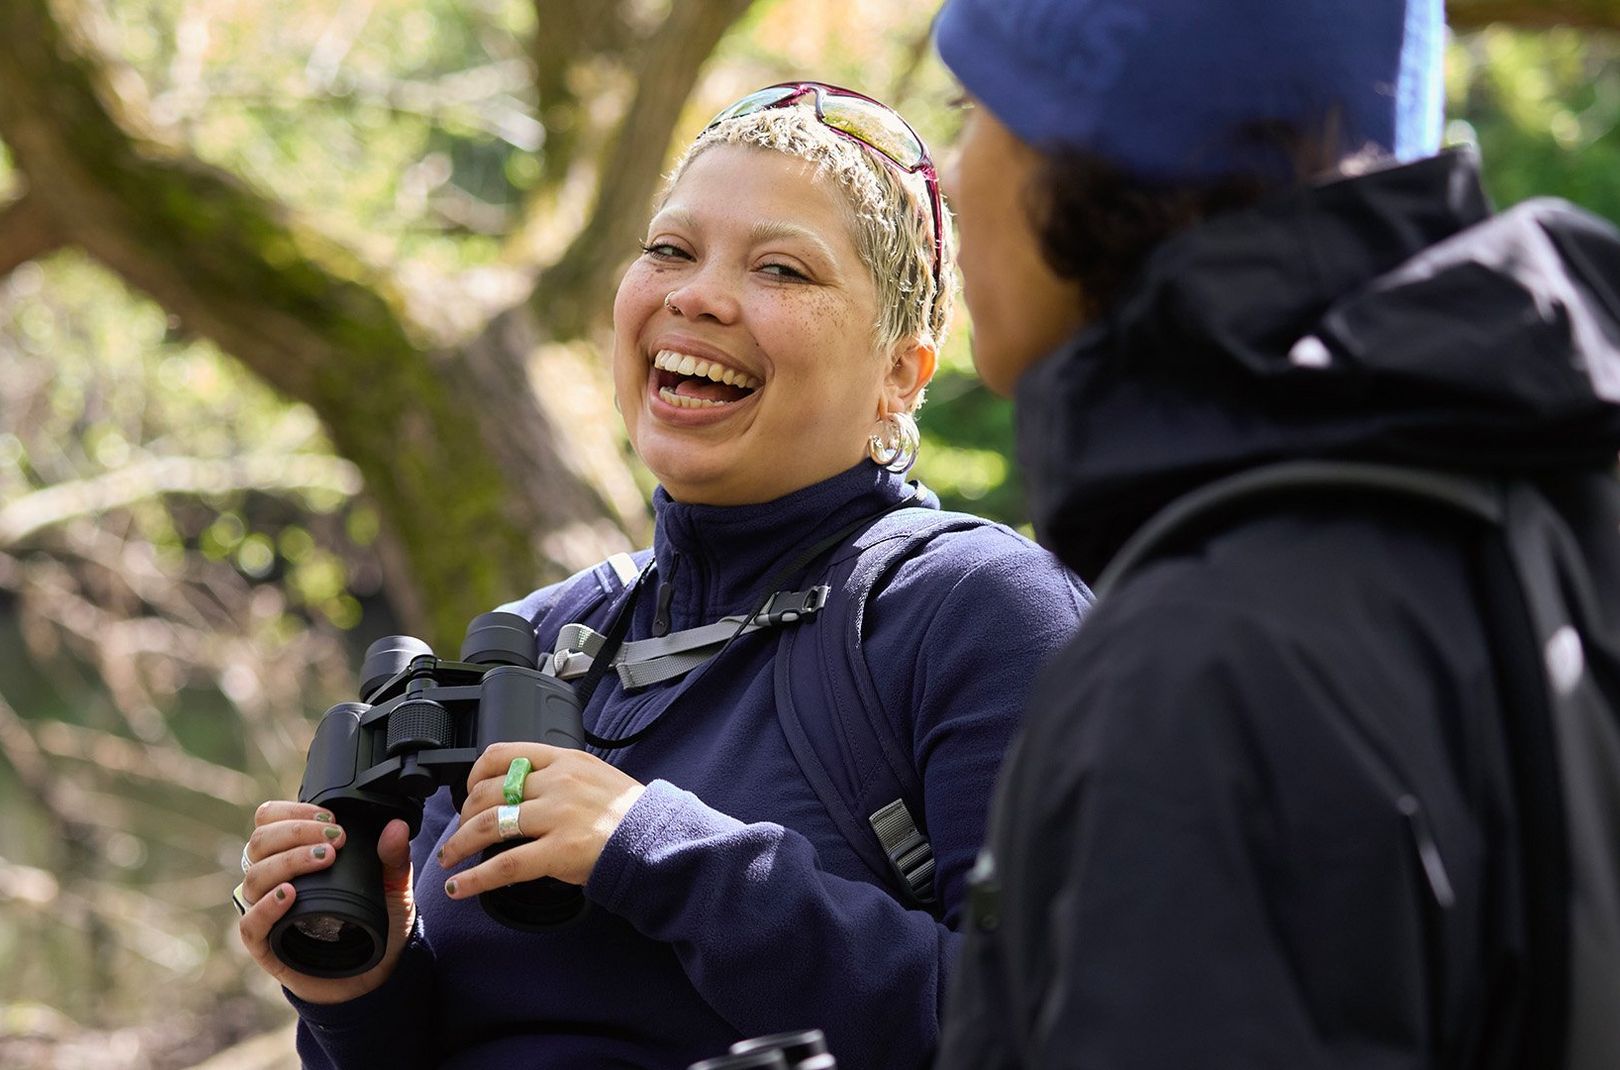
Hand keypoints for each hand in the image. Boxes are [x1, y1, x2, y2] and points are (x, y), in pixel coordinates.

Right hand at [236, 801, 415, 1004]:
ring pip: (254, 877)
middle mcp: (273, 880)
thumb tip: (396, 827)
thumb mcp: (392, 888)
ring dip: (287, 861)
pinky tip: (289, 894)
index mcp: (294, 857)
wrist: (375, 974)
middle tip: (335, 839)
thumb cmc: (376, 925)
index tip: (330, 816)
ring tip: (323, 860)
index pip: (270, 821)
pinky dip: (266, 906)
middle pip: (260, 842)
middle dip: (297, 832)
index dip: (293, 812)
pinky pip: (250, 924)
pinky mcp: (266, 946)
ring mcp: (267, 912)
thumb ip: (394, 858)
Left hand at [437, 743, 646, 896]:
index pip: (504, 754)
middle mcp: (557, 783)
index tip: (469, 791)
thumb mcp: (594, 775)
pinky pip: (504, 866)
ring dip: (459, 844)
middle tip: (459, 833)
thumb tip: (523, 787)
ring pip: (490, 825)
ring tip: (448, 859)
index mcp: (564, 760)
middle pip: (489, 792)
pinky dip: (475, 879)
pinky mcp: (558, 852)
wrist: (656, 838)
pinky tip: (459, 887)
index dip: (475, 774)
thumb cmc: (628, 812)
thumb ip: (559, 776)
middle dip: (464, 815)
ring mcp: (557, 816)